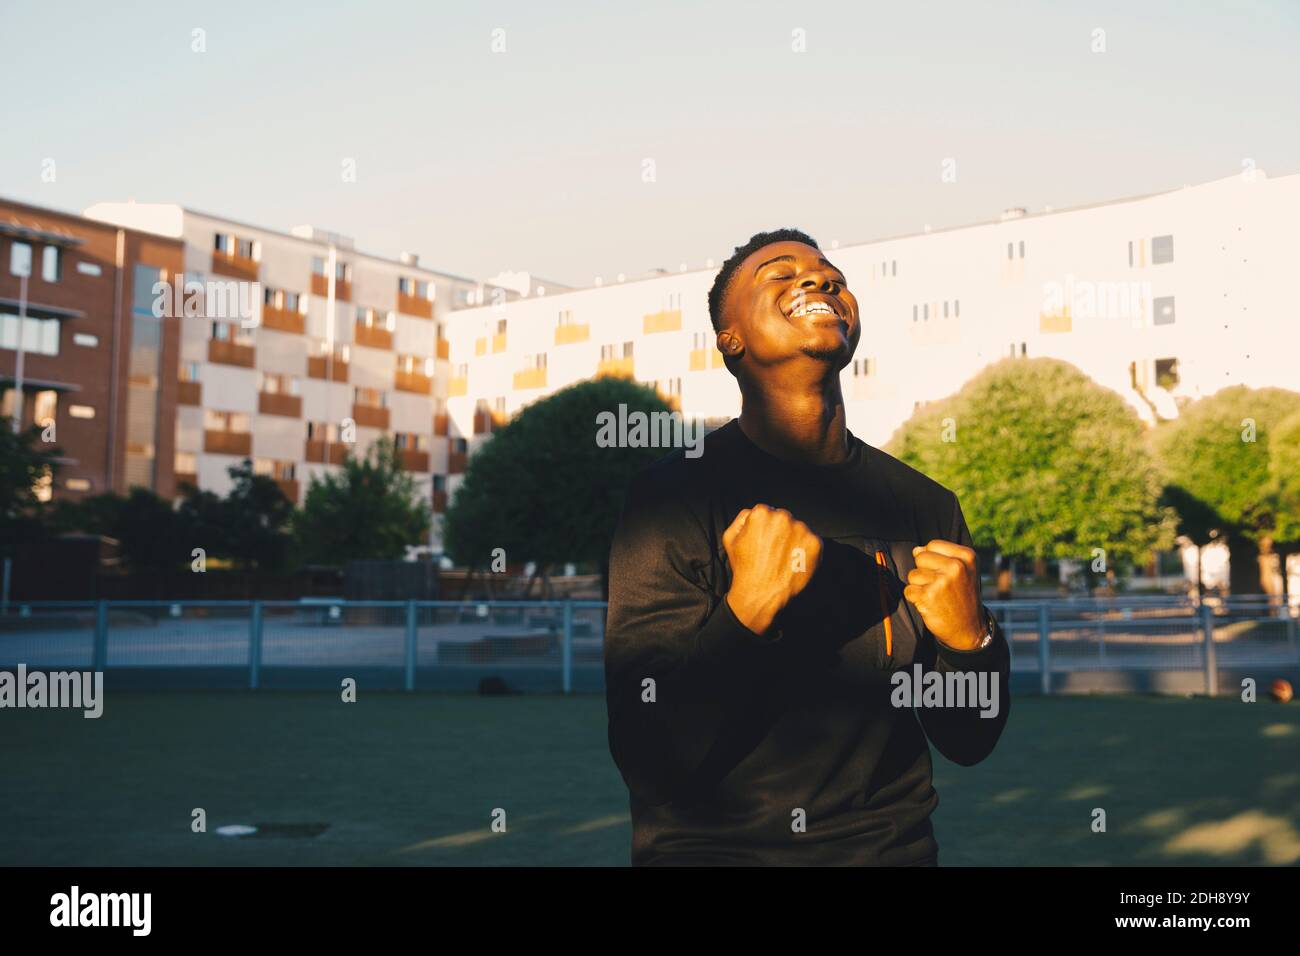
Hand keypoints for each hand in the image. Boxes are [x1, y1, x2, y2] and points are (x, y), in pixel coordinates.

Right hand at [722, 504, 822, 634]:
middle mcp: (783, 517)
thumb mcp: (730, 539)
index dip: (765, 528)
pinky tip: (794, 563)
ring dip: (794, 541)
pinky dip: (806, 552)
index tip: (764, 542)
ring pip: (799, 530)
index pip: (767, 512)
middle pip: (784, 519)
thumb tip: (753, 513)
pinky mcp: (815, 544)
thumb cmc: (745, 569)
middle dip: (781, 532)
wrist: (761, 594)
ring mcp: (801, 530)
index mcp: (762, 513)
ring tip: (783, 560)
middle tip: (773, 552)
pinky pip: (812, 543)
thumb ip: (741, 519)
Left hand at [905, 539, 985, 650]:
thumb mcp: (963, 571)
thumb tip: (916, 549)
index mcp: (966, 556)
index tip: (945, 573)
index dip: (933, 559)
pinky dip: (915, 599)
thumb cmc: (962, 596)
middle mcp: (956, 567)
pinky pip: (909, 590)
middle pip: (920, 557)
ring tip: (936, 596)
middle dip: (924, 571)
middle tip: (939, 586)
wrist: (968, 628)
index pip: (932, 545)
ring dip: (919, 586)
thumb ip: (940, 556)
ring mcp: (942, 581)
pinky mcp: (928, 596)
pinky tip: (930, 604)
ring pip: (913, 574)